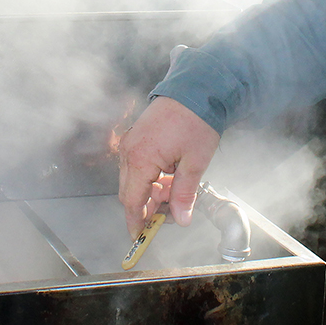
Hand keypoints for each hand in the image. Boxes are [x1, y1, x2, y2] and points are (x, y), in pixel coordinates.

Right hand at [118, 96, 220, 236]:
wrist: (195, 88)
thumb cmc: (196, 120)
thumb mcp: (195, 162)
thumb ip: (185, 193)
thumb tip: (181, 219)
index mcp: (141, 159)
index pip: (132, 201)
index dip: (136, 221)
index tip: (140, 236)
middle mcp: (129, 151)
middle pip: (129, 192)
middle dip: (148, 207)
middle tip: (171, 212)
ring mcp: (131, 142)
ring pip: (133, 180)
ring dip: (151, 192)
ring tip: (177, 192)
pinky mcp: (137, 136)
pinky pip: (137, 165)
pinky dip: (150, 177)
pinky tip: (170, 177)